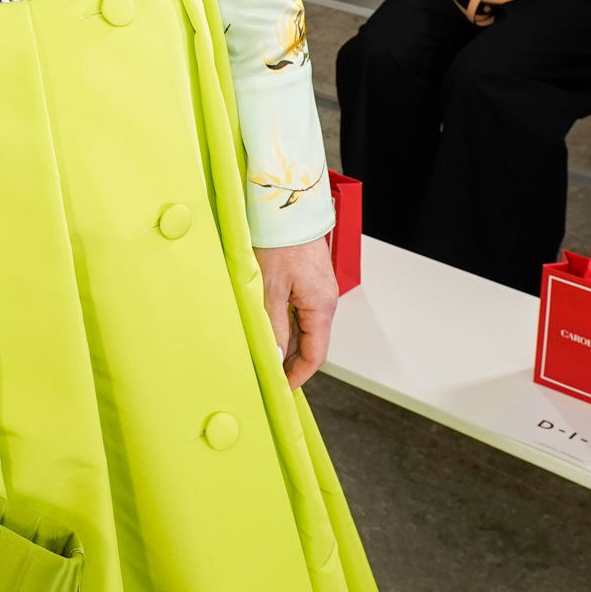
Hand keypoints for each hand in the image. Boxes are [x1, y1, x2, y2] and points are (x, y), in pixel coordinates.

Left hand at [253, 237, 337, 387]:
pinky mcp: (309, 280)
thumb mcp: (271, 288)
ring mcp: (318, 289)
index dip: (298, 375)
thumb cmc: (281, 239)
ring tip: (264, 353)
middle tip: (268, 374)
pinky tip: (268, 325)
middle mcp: (326, 300)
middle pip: (311, 342)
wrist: (286, 204)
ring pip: (305, 327)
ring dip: (287, 342)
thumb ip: (275, 325)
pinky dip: (286, 323)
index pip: (315, 355)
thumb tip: (276, 357)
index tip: (281, 387)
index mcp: (322, 306)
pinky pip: (300, 310)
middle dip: (291, 361)